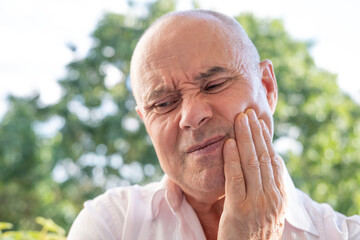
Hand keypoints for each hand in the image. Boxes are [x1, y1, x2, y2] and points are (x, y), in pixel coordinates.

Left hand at [218, 109, 286, 239]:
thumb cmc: (255, 233)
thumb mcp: (267, 210)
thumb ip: (266, 188)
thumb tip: (266, 164)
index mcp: (279, 196)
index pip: (273, 160)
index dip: (265, 139)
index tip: (259, 122)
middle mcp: (271, 197)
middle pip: (263, 157)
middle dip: (255, 132)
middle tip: (248, 112)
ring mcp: (257, 203)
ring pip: (251, 163)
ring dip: (245, 138)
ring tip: (240, 119)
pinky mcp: (239, 210)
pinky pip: (235, 179)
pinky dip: (232, 159)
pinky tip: (229, 143)